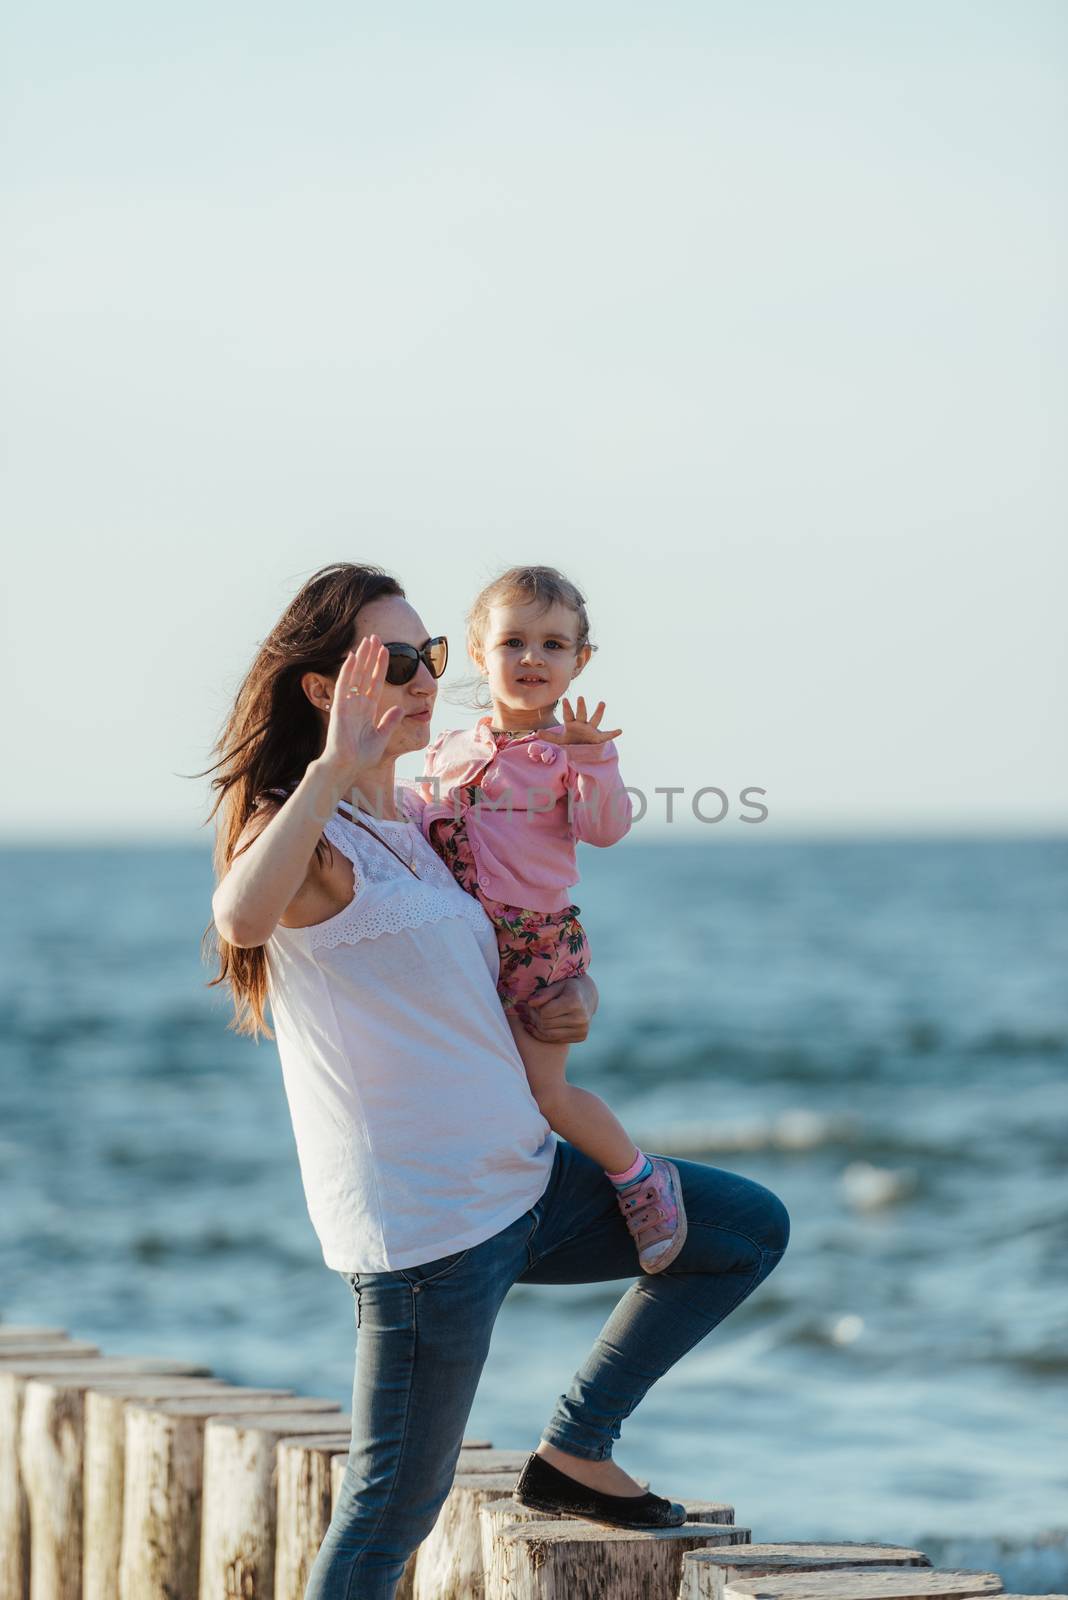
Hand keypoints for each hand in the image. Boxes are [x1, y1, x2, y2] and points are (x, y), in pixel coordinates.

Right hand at [318, 635, 405, 792]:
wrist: (347, 767)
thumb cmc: (362, 757)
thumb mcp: (381, 737)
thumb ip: (390, 722)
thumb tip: (400, 708)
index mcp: (367, 710)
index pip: (375, 682)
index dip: (380, 667)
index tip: (386, 651)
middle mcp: (357, 703)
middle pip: (365, 674)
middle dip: (370, 656)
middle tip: (375, 637)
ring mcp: (348, 704)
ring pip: (356, 675)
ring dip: (361, 658)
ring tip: (367, 640)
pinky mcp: (339, 707)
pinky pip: (344, 685)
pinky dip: (347, 671)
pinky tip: (352, 656)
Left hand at [516, 973, 598, 1042]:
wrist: (588, 997)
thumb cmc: (570, 988)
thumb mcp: (558, 985)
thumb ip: (544, 993)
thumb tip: (530, 1002)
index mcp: (575, 1002)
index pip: (545, 1012)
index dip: (534, 1008)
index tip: (529, 1003)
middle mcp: (580, 1018)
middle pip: (546, 1024)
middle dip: (532, 1017)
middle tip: (522, 1011)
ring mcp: (581, 1030)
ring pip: (548, 1034)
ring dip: (534, 1027)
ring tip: (525, 1019)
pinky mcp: (580, 1037)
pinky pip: (555, 1040)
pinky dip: (541, 1035)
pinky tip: (532, 1027)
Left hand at [538, 696, 621, 745]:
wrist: (584, 749)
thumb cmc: (572, 741)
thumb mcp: (560, 741)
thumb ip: (550, 736)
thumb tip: (537, 732)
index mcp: (572, 724)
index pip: (569, 715)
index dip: (567, 708)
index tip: (565, 699)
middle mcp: (582, 724)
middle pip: (581, 714)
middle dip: (581, 707)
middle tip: (581, 697)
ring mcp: (591, 730)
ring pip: (595, 719)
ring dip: (598, 712)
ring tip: (602, 702)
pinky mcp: (598, 738)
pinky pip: (607, 735)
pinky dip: (614, 733)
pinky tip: (620, 730)